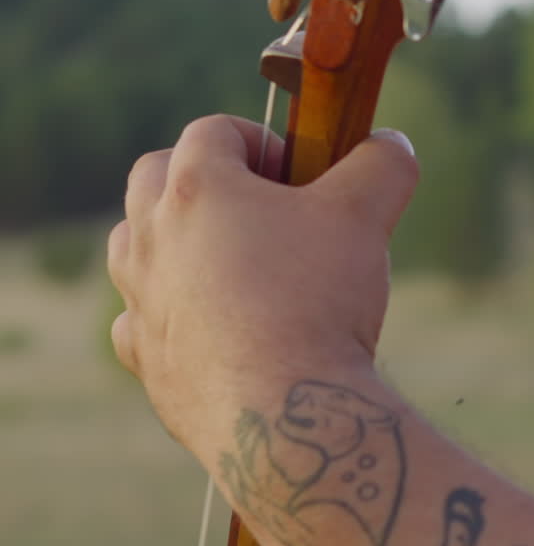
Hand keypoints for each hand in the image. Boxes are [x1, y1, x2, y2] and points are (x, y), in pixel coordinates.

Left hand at [108, 115, 416, 469]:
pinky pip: (135, 318)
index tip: (294, 170)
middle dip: (199, 175)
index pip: (213, 130)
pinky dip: (163, 311)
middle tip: (255, 204)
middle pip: (153, 175)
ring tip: (226, 258)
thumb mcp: (365, 216)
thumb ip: (381, 164)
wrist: (285, 415)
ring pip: (129, 242)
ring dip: (168, 236)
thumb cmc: (318, 300)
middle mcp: (153, 236)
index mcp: (197, 187)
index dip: (258, 138)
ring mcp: (141, 297)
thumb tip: (392, 142)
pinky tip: (207, 323)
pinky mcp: (143, 357)